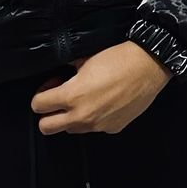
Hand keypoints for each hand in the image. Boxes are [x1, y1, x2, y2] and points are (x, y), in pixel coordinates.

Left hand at [30, 41, 172, 135]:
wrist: (148, 66)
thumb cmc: (117, 58)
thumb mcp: (86, 58)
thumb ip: (69, 70)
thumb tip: (61, 73)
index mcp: (71, 96)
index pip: (38, 106)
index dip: (41, 94)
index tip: (52, 85)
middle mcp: (81, 116)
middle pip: (46, 127)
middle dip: (48, 113)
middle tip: (60, 99)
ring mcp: (97, 126)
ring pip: (71, 129)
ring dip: (72, 117)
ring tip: (86, 99)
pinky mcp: (112, 129)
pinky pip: (94, 127)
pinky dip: (95, 118)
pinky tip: (106, 102)